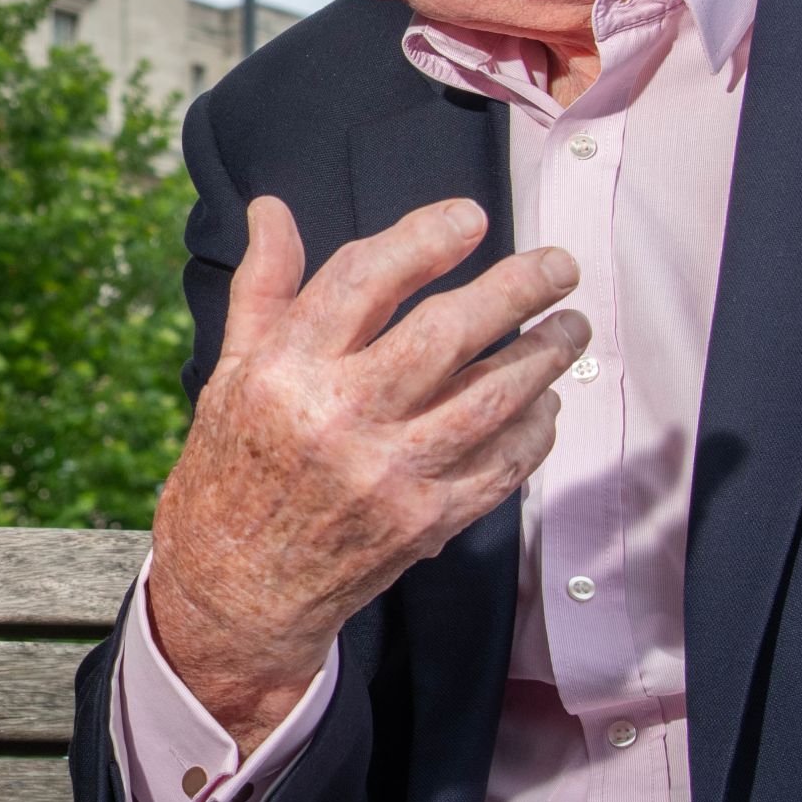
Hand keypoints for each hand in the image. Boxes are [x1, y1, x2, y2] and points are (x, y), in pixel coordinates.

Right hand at [148, 195, 584, 739]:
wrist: (235, 592)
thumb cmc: (232, 471)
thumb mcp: (231, 372)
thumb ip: (264, 288)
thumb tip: (271, 209)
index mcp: (284, 372)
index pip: (365, 279)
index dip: (425, 238)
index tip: (471, 218)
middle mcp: (338, 420)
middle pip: (447, 333)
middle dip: (518, 288)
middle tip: (557, 265)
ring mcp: (387, 476)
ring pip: (490, 398)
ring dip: (544, 356)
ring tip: (570, 326)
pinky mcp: (424, 524)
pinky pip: (501, 466)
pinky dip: (534, 431)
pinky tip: (546, 403)